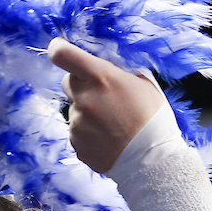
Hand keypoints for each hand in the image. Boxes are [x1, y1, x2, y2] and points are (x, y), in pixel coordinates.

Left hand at [47, 38, 163, 172]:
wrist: (152, 160)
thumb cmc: (153, 119)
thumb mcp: (142, 83)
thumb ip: (117, 72)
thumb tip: (104, 68)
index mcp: (100, 77)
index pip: (62, 54)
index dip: (59, 50)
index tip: (60, 51)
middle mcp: (84, 98)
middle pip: (67, 82)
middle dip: (81, 86)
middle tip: (101, 97)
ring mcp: (78, 124)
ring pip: (74, 110)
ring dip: (86, 114)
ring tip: (109, 126)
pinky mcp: (76, 144)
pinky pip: (76, 133)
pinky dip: (88, 135)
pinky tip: (106, 140)